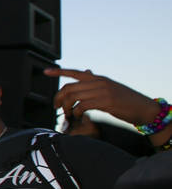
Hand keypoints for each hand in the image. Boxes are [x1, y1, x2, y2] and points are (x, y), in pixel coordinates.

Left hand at [46, 67, 160, 126]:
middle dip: (58, 98)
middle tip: (56, 107)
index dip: (59, 72)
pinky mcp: (106, 102)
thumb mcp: (110, 87)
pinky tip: (78, 116)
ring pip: (74, 97)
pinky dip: (76, 112)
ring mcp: (102, 91)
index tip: (45, 72)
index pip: (75, 72)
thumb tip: (87, 72)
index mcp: (98, 78)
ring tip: (68, 114)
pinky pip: (82, 106)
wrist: (143, 108)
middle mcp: (98, 82)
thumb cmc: (125, 99)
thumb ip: (96, 81)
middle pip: (69, 88)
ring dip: (67, 108)